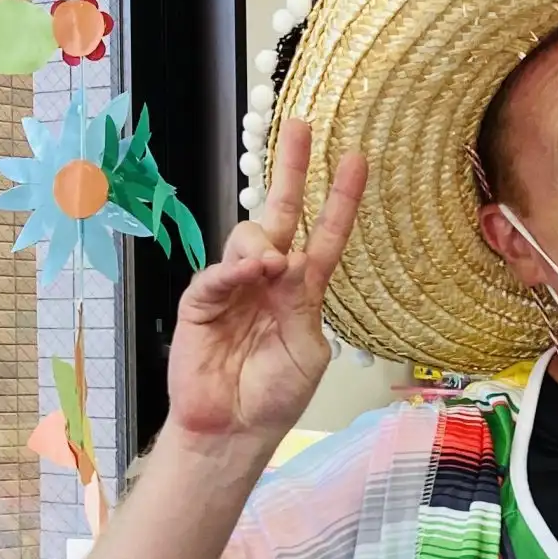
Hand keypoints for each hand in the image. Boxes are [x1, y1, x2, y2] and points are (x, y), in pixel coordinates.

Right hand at [164, 119, 365, 450]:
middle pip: (280, 213)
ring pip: (248, 237)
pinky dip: (235, 271)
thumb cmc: (274, 395)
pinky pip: (217, 274)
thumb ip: (303, 304)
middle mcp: (268, 280)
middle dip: (292, 170)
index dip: (340, 199)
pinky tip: (251, 273)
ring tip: (272, 268)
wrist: (235, 430)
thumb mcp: (308, 350)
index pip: (324, 235)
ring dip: (263, 243)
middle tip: (301, 127)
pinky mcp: (202, 303)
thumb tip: (287, 261)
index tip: (356, 159)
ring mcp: (234, 288)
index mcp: (301, 291)